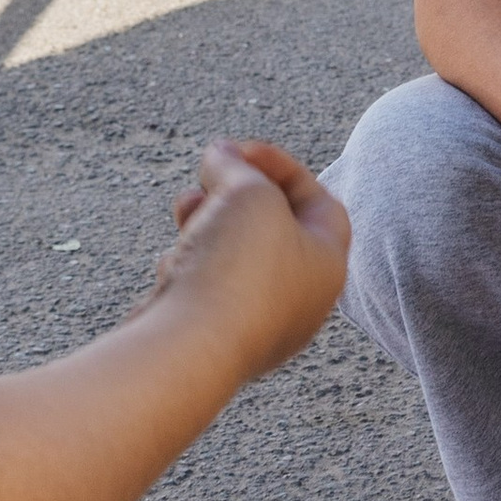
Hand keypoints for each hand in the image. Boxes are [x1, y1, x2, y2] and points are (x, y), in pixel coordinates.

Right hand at [157, 137, 350, 385]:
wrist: (187, 349)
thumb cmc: (235, 268)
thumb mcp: (247, 191)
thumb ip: (238, 165)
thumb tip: (220, 155)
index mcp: (327, 267)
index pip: (318, 202)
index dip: (279, 165)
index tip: (237, 151)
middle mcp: (300, 304)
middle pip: (273, 229)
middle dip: (236, 194)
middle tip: (208, 177)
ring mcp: (256, 328)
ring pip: (233, 258)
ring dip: (207, 222)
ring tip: (186, 208)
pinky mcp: (213, 342)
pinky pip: (204, 291)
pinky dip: (188, 265)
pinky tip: (172, 264)